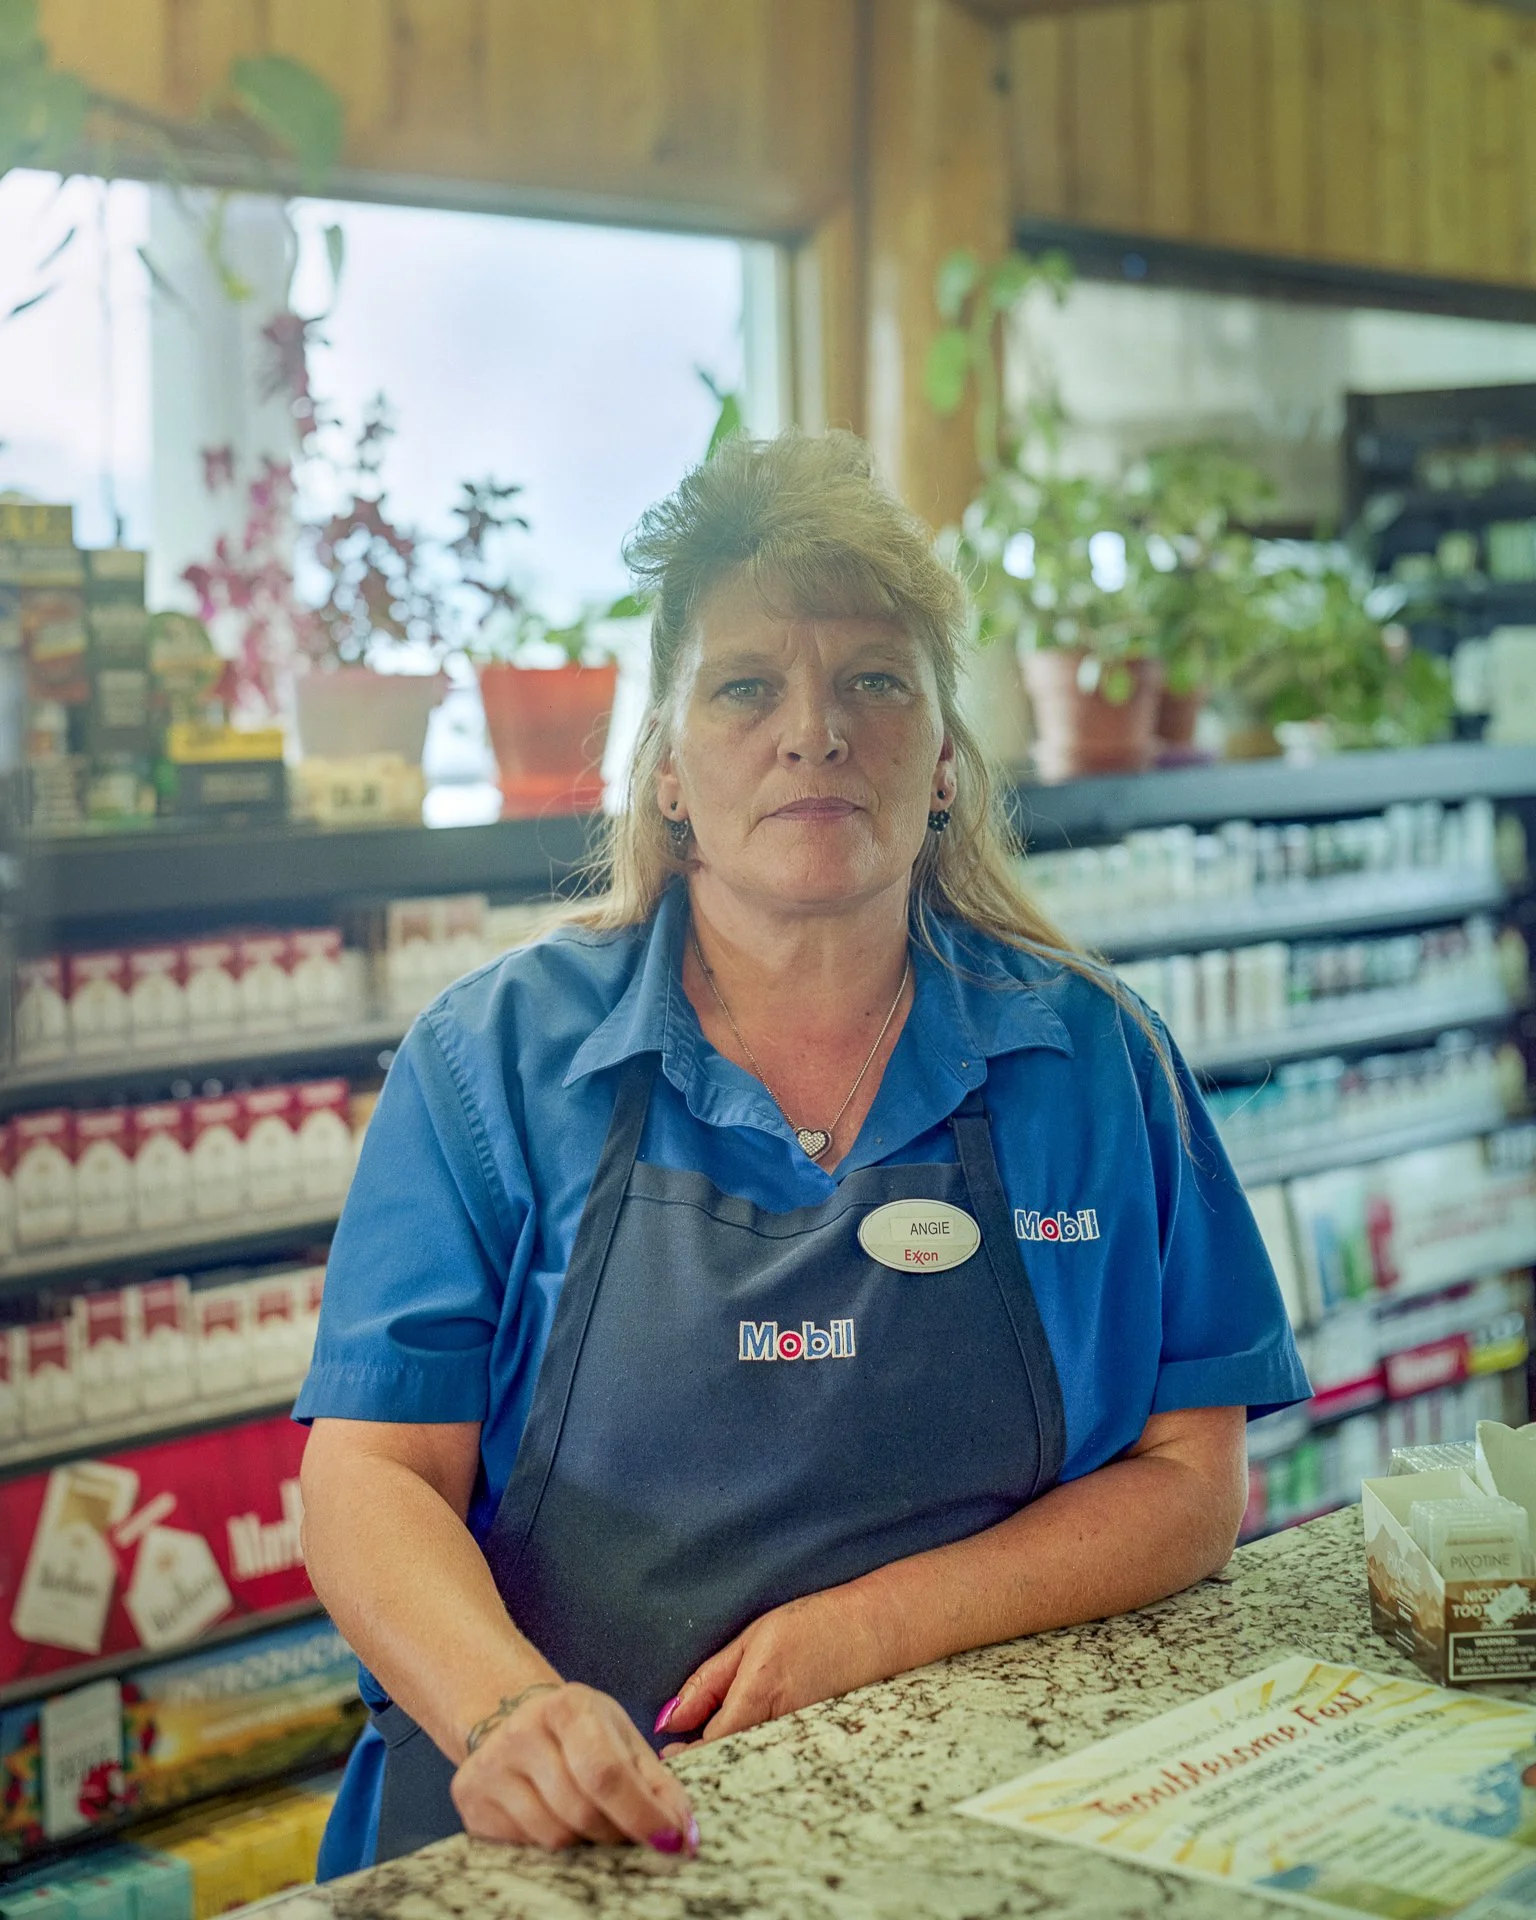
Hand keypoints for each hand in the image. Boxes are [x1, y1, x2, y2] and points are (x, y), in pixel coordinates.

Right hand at [451, 1681, 696, 1853]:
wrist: (513, 1719)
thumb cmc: (579, 1732)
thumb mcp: (623, 1739)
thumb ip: (657, 1784)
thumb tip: (685, 1835)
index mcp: (568, 1706)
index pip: (606, 1774)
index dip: (642, 1815)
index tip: (671, 1842)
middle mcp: (522, 1731)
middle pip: (581, 1812)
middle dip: (616, 1833)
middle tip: (628, 1832)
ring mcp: (489, 1767)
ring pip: (553, 1838)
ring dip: (584, 1843)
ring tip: (590, 1822)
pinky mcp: (470, 1801)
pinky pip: (523, 1848)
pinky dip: (550, 1848)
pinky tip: (555, 1820)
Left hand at [657, 1587, 893, 1750]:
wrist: (873, 1631)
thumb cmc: (811, 1626)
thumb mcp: (750, 1640)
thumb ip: (708, 1682)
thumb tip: (669, 1720)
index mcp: (758, 1692)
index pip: (711, 1745)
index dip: (686, 1757)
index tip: (668, 1754)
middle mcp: (779, 1725)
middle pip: (729, 1764)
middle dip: (704, 1764)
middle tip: (686, 1754)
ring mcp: (800, 1742)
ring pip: (751, 1767)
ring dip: (729, 1763)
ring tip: (716, 1748)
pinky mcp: (812, 1749)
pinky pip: (773, 1763)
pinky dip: (756, 1759)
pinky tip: (749, 1748)